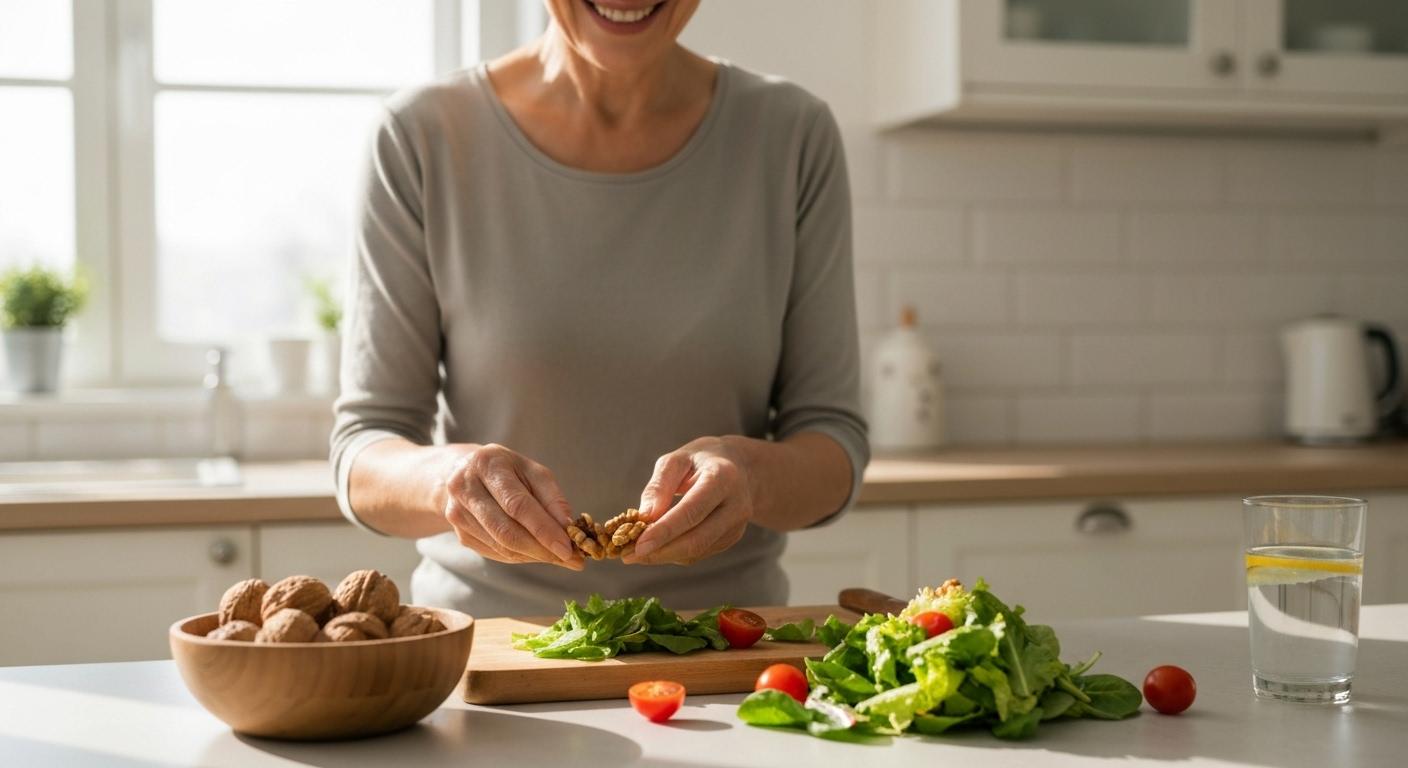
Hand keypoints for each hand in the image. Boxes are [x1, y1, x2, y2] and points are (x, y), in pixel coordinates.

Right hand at [442, 444, 582, 569]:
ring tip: (559, 557)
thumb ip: (552, 498)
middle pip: (506, 531)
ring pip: (501, 547)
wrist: (463, 472)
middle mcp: (466, 489)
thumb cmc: (507, 470)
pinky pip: (496, 553)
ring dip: (534, 556)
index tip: (567, 549)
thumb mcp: (533, 472)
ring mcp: (458, 514)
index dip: (543, 529)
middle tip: (570, 559)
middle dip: (541, 549)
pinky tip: (537, 553)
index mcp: (488, 465)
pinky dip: (521, 557)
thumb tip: (568, 529)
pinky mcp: (460, 535)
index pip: (517, 505)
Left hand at [624, 437, 753, 565]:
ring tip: (635, 552)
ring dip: (664, 555)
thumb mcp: (677, 460)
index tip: (638, 545)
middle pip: (697, 539)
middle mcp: (736, 505)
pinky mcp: (732, 538)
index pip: (692, 511)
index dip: (664, 531)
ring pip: (697, 551)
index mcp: (723, 478)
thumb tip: (645, 517)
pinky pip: (700, 552)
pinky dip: (675, 553)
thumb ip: (659, 486)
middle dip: (660, 552)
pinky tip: (657, 547)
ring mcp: (737, 525)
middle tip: (628, 555)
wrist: (739, 467)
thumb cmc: (701, 461)